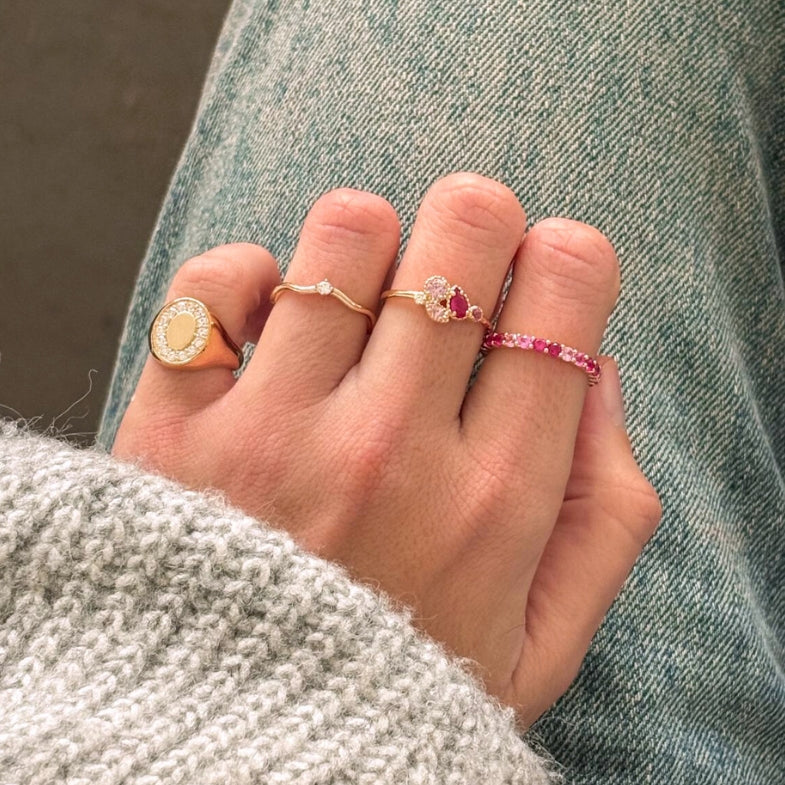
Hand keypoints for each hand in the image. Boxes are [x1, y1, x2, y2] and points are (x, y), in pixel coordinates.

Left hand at [114, 173, 660, 725]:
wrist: (237, 754)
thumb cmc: (398, 686)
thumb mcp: (543, 642)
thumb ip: (603, 511)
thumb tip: (592, 370)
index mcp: (494, 503)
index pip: (564, 296)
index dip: (565, 259)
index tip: (542, 274)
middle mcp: (388, 456)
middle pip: (462, 232)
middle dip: (475, 223)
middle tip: (454, 267)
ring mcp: (273, 438)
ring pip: (345, 234)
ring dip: (365, 242)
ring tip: (359, 300)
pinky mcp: (174, 431)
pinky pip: (216, 285)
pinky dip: (245, 276)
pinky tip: (268, 324)